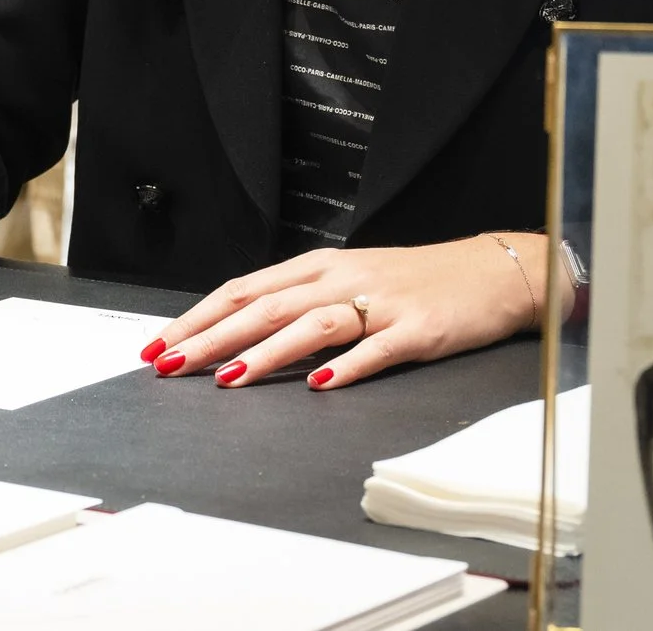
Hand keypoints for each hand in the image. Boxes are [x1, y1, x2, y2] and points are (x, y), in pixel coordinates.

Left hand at [144, 234, 543, 391]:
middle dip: (213, 337)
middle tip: (172, 365)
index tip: (160, 344)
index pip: (245, 289)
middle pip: (266, 305)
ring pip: (313, 323)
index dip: (199, 317)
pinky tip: (321, 385)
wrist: (492, 272)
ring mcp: (380, 302)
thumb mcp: (350, 281)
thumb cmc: (416, 281)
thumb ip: (301, 302)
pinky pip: (378, 348)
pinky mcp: (417, 328)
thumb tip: (240, 334)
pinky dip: (347, 366)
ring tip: (231, 379)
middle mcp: (343, 279)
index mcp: (320, 267)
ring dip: (268, 351)